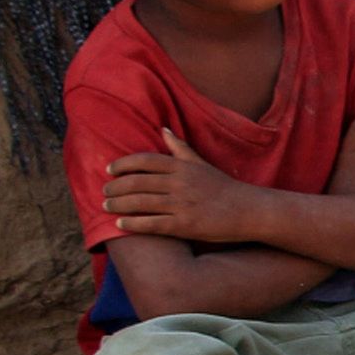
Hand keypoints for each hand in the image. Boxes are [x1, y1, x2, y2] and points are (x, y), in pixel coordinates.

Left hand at [103, 129, 262, 242]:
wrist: (250, 211)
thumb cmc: (225, 188)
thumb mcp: (202, 164)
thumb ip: (180, 149)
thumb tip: (163, 130)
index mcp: (183, 167)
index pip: (144, 161)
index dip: (123, 164)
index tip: (109, 170)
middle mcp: (180, 183)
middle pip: (137, 182)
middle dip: (115, 187)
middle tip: (104, 192)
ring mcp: (182, 204)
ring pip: (140, 202)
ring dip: (119, 204)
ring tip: (106, 207)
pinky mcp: (185, 225)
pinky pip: (152, 224)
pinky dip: (133, 224)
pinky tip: (120, 225)